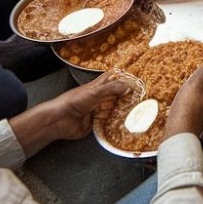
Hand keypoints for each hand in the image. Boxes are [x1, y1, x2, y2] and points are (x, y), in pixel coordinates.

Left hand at [10, 72, 128, 153]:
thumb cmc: (74, 101)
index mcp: (98, 86)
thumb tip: (128, 85)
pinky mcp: (97, 123)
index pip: (114, 80)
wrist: (60, 120)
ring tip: (138, 111)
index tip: (138, 81)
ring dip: (123, 111)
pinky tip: (127, 122)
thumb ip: (112, 88)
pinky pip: (110, 122)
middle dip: (127, 97)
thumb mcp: (95, 91)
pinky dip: (117, 122)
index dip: (124, 80)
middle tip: (142, 98)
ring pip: (115, 110)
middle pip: (117, 96)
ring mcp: (99, 111)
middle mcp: (100, 98)